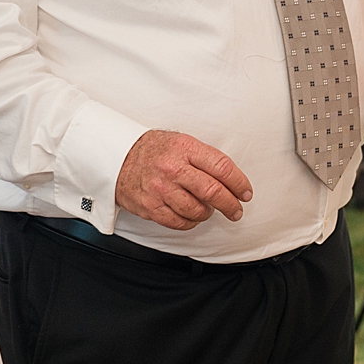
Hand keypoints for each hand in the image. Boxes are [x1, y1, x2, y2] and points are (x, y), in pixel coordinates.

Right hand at [115, 130, 253, 230]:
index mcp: (185, 148)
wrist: (117, 158)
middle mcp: (173, 168)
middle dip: (231, 204)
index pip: (222, 167)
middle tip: (236, 210)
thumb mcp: (181, 141)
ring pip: (197, 210)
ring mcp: (161, 189)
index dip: (239, 183)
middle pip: (213, 191)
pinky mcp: (151, 207)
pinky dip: (191, 222)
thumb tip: (231, 178)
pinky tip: (192, 216)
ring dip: (208, 213)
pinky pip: (179, 222)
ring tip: (209, 209)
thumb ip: (204, 157)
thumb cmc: (154, 150)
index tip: (246, 193)